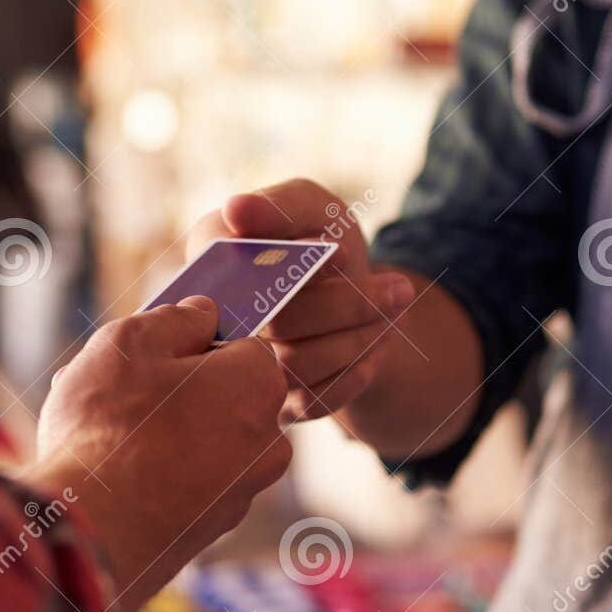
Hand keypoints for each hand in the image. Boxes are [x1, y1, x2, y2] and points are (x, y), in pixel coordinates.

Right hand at [27, 297, 291, 607]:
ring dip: (158, 431)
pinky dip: (158, 474)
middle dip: (172, 389)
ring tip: (98, 432)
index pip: (241, 345)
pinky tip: (110, 474)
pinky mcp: (214, 529)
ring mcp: (244, 491)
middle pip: (221, 395)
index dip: (192, 344)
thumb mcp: (131, 343)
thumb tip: (203, 315)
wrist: (93, 532)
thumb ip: (175, 319)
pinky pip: (188, 483)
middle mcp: (269, 441)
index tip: (152, 353)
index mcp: (261, 385)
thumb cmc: (111, 426)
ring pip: (200, 440)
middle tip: (114, 391)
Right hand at [192, 178, 415, 423]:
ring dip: (357, 339)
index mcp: (211, 264)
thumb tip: (237, 210)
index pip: (239, 275)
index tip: (344, 254)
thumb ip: (278, 206)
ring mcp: (242, 371)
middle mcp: (215, 322)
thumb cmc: (319, 238)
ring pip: (297, 368)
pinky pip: (313, 403)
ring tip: (395, 311)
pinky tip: (378, 345)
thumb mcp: (309, 207)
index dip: (297, 271)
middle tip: (400, 289)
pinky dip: (356, 373)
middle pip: (278, 324)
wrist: (348, 288)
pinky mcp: (273, 404)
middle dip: (347, 305)